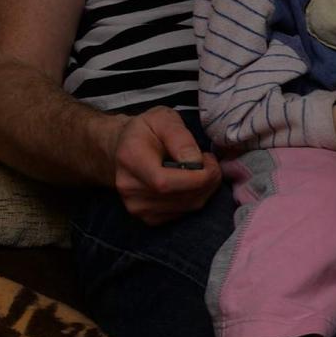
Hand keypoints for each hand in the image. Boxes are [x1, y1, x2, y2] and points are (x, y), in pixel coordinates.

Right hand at [111, 107, 222, 224]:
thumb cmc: (147, 131)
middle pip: (180, 197)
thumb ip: (180, 137)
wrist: (124, 149)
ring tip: (201, 169)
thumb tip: (195, 162)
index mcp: (130, 159)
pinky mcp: (147, 217)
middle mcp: (129, 187)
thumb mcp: (163, 118)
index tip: (208, 159)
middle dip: (207, 180)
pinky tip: (191, 182)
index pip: (164, 182)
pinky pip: (183, 213)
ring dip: (205, 189)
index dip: (196, 176)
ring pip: (187, 206)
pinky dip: (196, 198)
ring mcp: (136, 206)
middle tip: (210, 162)